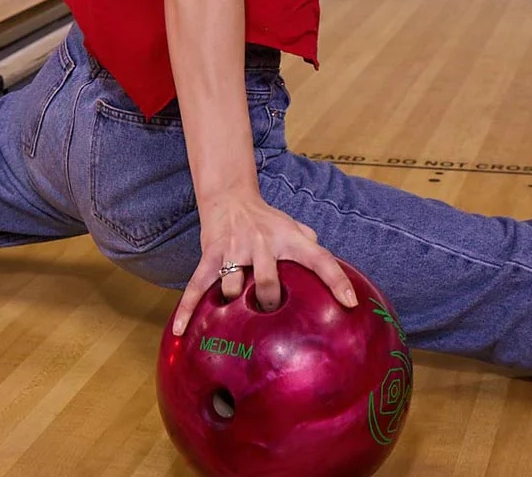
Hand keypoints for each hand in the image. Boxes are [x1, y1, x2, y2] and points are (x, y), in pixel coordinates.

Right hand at [172, 186, 357, 335]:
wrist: (230, 198)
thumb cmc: (268, 220)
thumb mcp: (294, 227)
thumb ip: (313, 247)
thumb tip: (338, 277)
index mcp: (289, 239)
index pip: (320, 258)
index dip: (337, 280)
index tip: (351, 303)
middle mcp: (262, 244)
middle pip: (268, 283)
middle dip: (269, 303)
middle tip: (269, 314)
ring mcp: (234, 251)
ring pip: (232, 288)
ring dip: (233, 305)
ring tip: (235, 317)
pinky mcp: (210, 256)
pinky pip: (197, 286)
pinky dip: (188, 309)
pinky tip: (180, 332)